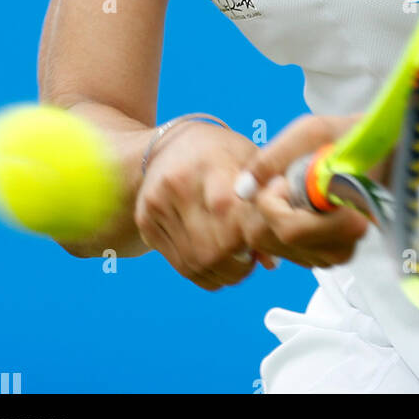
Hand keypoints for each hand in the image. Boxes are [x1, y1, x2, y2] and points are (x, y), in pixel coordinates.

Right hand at [134, 121, 275, 291]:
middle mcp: (177, 184)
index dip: (248, 232)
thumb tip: (274, 262)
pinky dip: (206, 274)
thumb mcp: (249, 161)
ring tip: (240, 262)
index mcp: (208, 163)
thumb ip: (265, 202)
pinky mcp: (145, 223)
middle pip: (211, 245)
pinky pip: (180, 266)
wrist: (173, 144)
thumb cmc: (224, 154)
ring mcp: (156, 205)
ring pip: (195, 262)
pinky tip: (220, 263)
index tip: (262, 236)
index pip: (225, 208)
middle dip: (240, 261)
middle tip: (254, 256)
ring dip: (224, 272)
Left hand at [235, 114, 370, 270]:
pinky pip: (274, 245)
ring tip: (292, 186)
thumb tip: (243, 190)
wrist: (380, 155)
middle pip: (268, 239)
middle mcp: (340, 248)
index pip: (289, 230)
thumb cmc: (351, 139)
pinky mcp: (318, 257)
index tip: (285, 178)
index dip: (274, 200)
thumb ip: (274, 158)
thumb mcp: (313, 131)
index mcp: (349, 222)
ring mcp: (329, 257)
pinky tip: (293, 200)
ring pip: (266, 244)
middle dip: (265, 204)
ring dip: (267, 211)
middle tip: (284, 178)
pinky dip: (273, 220)